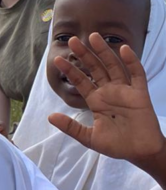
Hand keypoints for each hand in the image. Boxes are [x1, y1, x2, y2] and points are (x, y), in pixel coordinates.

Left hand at [48, 33, 164, 165]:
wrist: (139, 152)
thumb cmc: (116, 145)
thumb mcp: (88, 137)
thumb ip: (71, 127)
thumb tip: (50, 117)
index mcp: (96, 101)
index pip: (81, 81)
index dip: (70, 70)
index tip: (57, 59)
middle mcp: (109, 92)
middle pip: (95, 69)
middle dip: (84, 55)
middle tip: (72, 40)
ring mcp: (124, 91)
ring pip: (113, 66)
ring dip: (104, 52)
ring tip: (93, 36)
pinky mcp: (140, 93)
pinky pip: (136, 74)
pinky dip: (131, 61)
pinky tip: (123, 49)